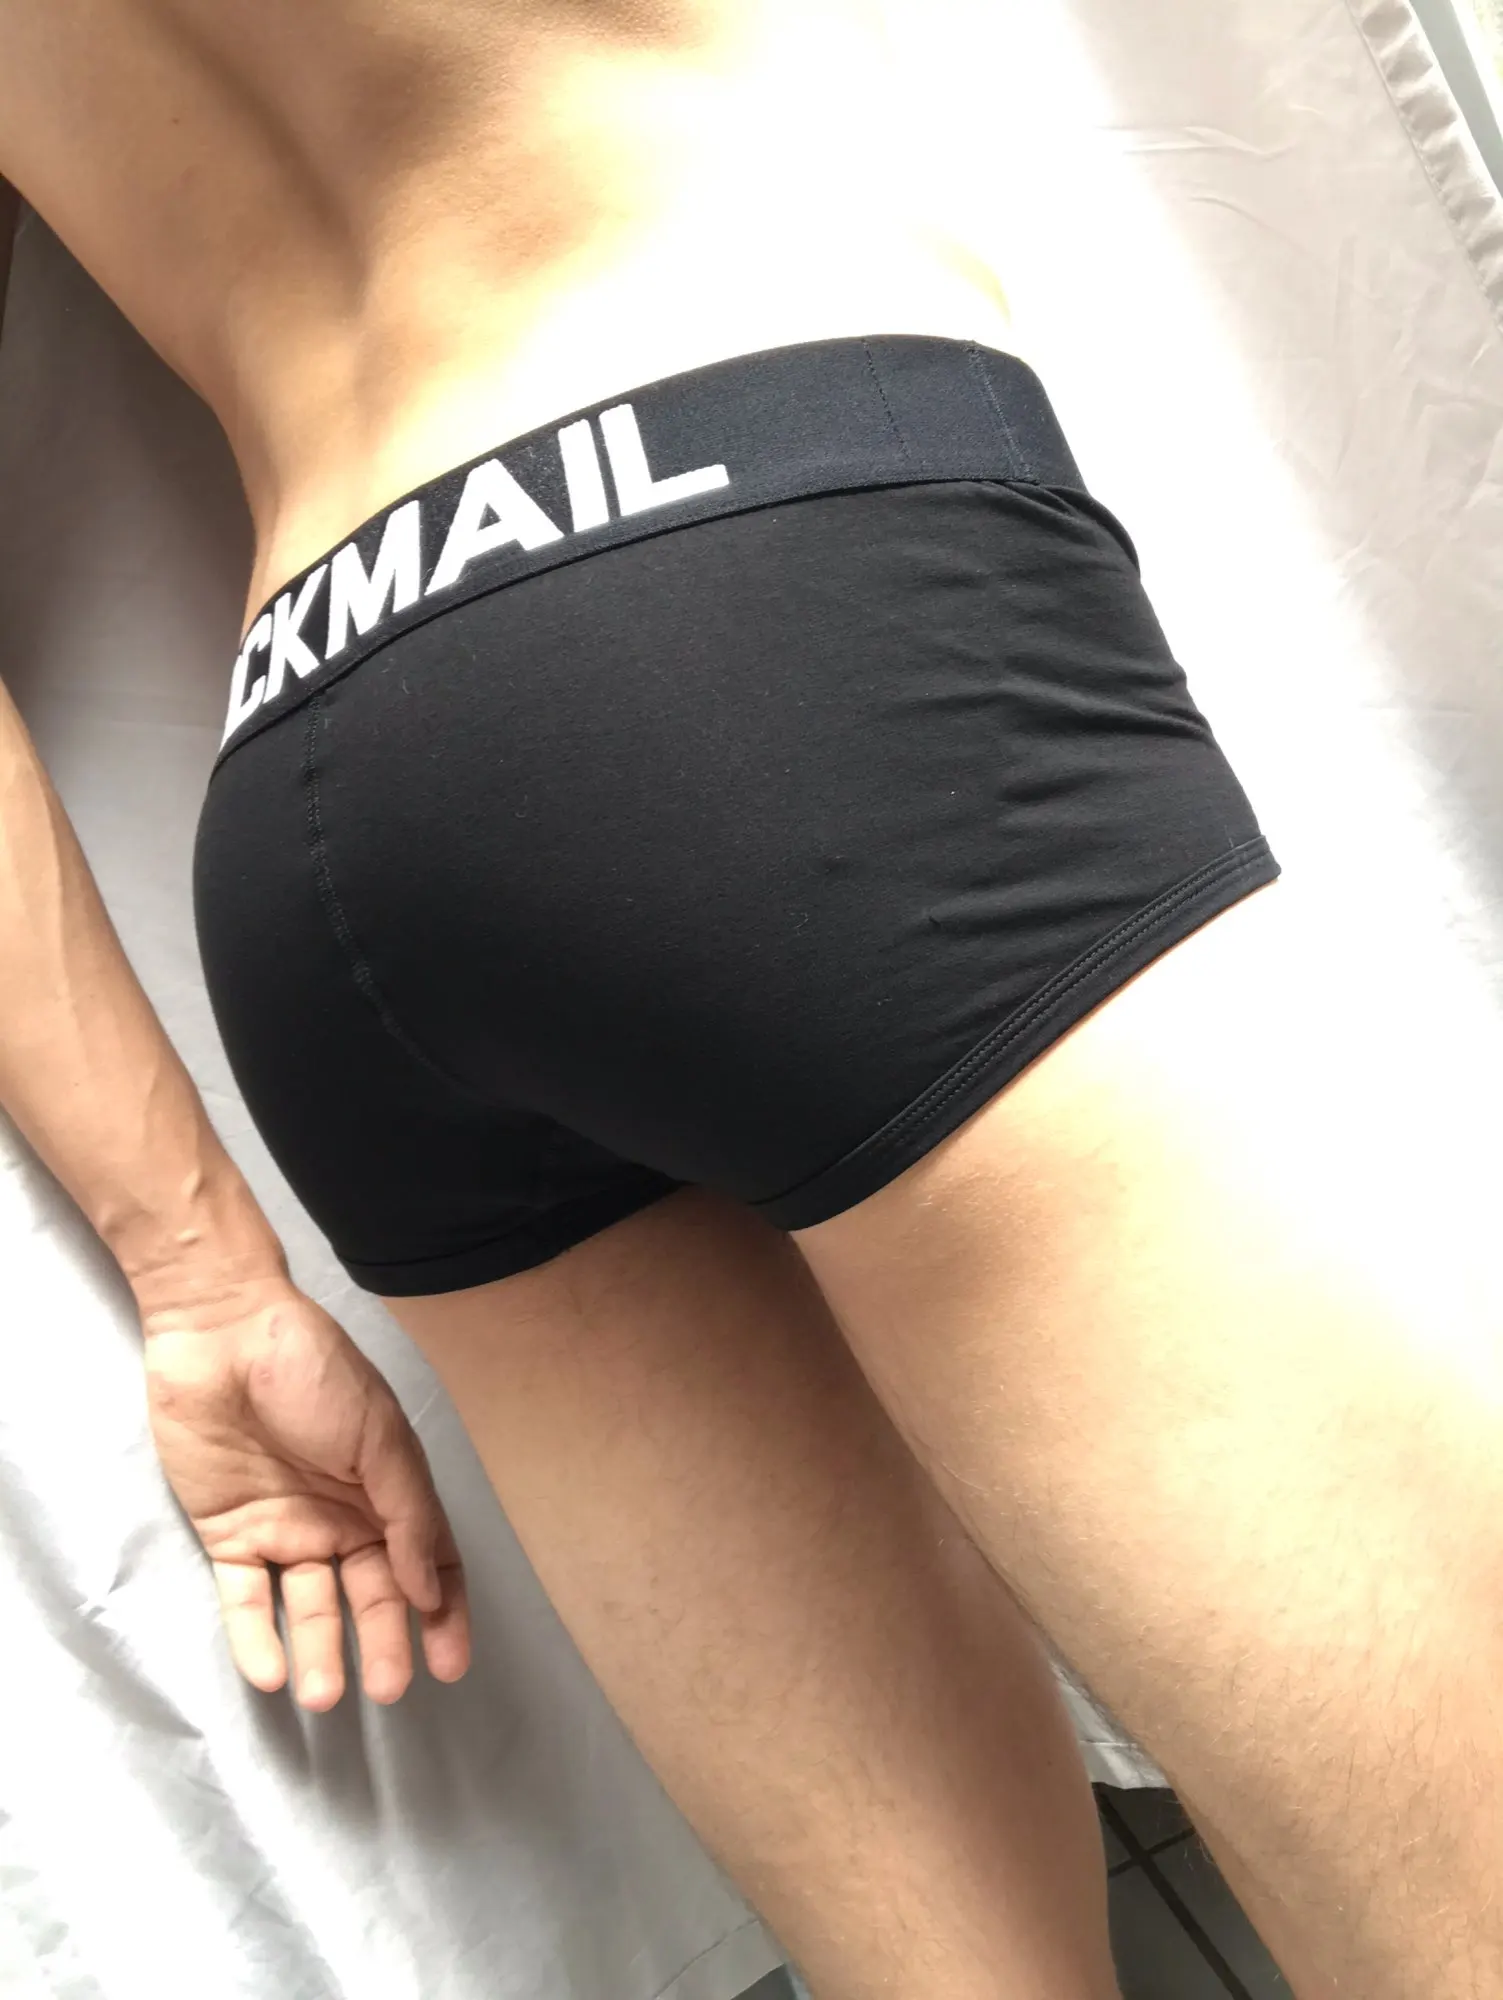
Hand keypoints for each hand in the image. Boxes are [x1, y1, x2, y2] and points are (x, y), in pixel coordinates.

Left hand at [141, 1276, 470, 1709]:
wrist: (223, 1334)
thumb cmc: (315, 1374)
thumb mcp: (379, 1437)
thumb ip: (406, 1514)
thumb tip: (430, 1588)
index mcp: (388, 1490)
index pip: (428, 1565)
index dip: (443, 1615)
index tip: (449, 1666)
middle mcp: (342, 1518)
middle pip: (371, 1596)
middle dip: (384, 1644)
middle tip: (388, 1689)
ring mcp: (286, 1530)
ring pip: (310, 1608)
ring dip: (320, 1652)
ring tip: (323, 1695)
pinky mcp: (229, 1536)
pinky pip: (246, 1600)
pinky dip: (257, 1639)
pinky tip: (271, 1672)